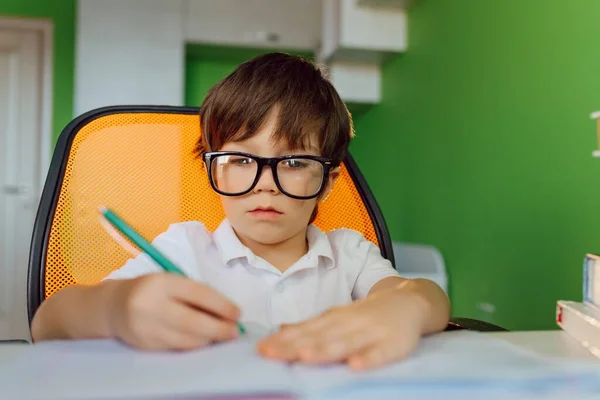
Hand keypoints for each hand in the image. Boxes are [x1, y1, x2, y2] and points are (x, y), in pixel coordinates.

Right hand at [109, 273, 240, 349]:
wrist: (114, 306)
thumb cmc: (153, 290)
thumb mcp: (171, 282)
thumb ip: (195, 294)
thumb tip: (226, 312)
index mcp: (162, 282)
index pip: (198, 294)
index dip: (221, 305)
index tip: (238, 313)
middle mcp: (151, 304)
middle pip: (192, 322)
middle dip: (218, 328)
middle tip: (234, 331)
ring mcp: (146, 327)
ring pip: (186, 339)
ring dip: (209, 339)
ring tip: (222, 335)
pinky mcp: (145, 344)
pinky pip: (176, 347)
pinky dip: (194, 345)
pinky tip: (204, 340)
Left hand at [257, 288, 426, 369]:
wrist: (408, 300)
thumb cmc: (367, 314)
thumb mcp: (338, 316)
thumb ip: (312, 327)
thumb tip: (281, 331)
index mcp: (333, 319)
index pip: (305, 330)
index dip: (283, 340)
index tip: (262, 349)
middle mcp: (348, 323)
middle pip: (319, 336)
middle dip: (294, 345)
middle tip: (271, 353)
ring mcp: (371, 332)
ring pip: (346, 342)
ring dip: (325, 350)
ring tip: (305, 357)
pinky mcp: (394, 343)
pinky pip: (381, 352)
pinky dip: (369, 358)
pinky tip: (356, 366)